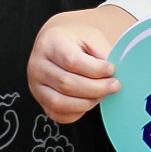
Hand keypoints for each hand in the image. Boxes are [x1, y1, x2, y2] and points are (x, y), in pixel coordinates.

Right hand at [29, 5, 127, 123]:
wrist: (56, 43)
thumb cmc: (75, 40)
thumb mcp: (91, 37)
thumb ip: (103, 53)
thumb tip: (115, 74)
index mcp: (51, 43)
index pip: (72, 61)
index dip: (95, 70)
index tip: (112, 69)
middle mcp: (38, 65)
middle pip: (66, 84)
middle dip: (96, 88)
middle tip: (114, 85)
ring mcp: (36, 85)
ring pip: (61, 103)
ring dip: (88, 102)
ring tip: (103, 93)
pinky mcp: (40, 99)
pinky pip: (58, 114)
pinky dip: (77, 112)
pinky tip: (89, 101)